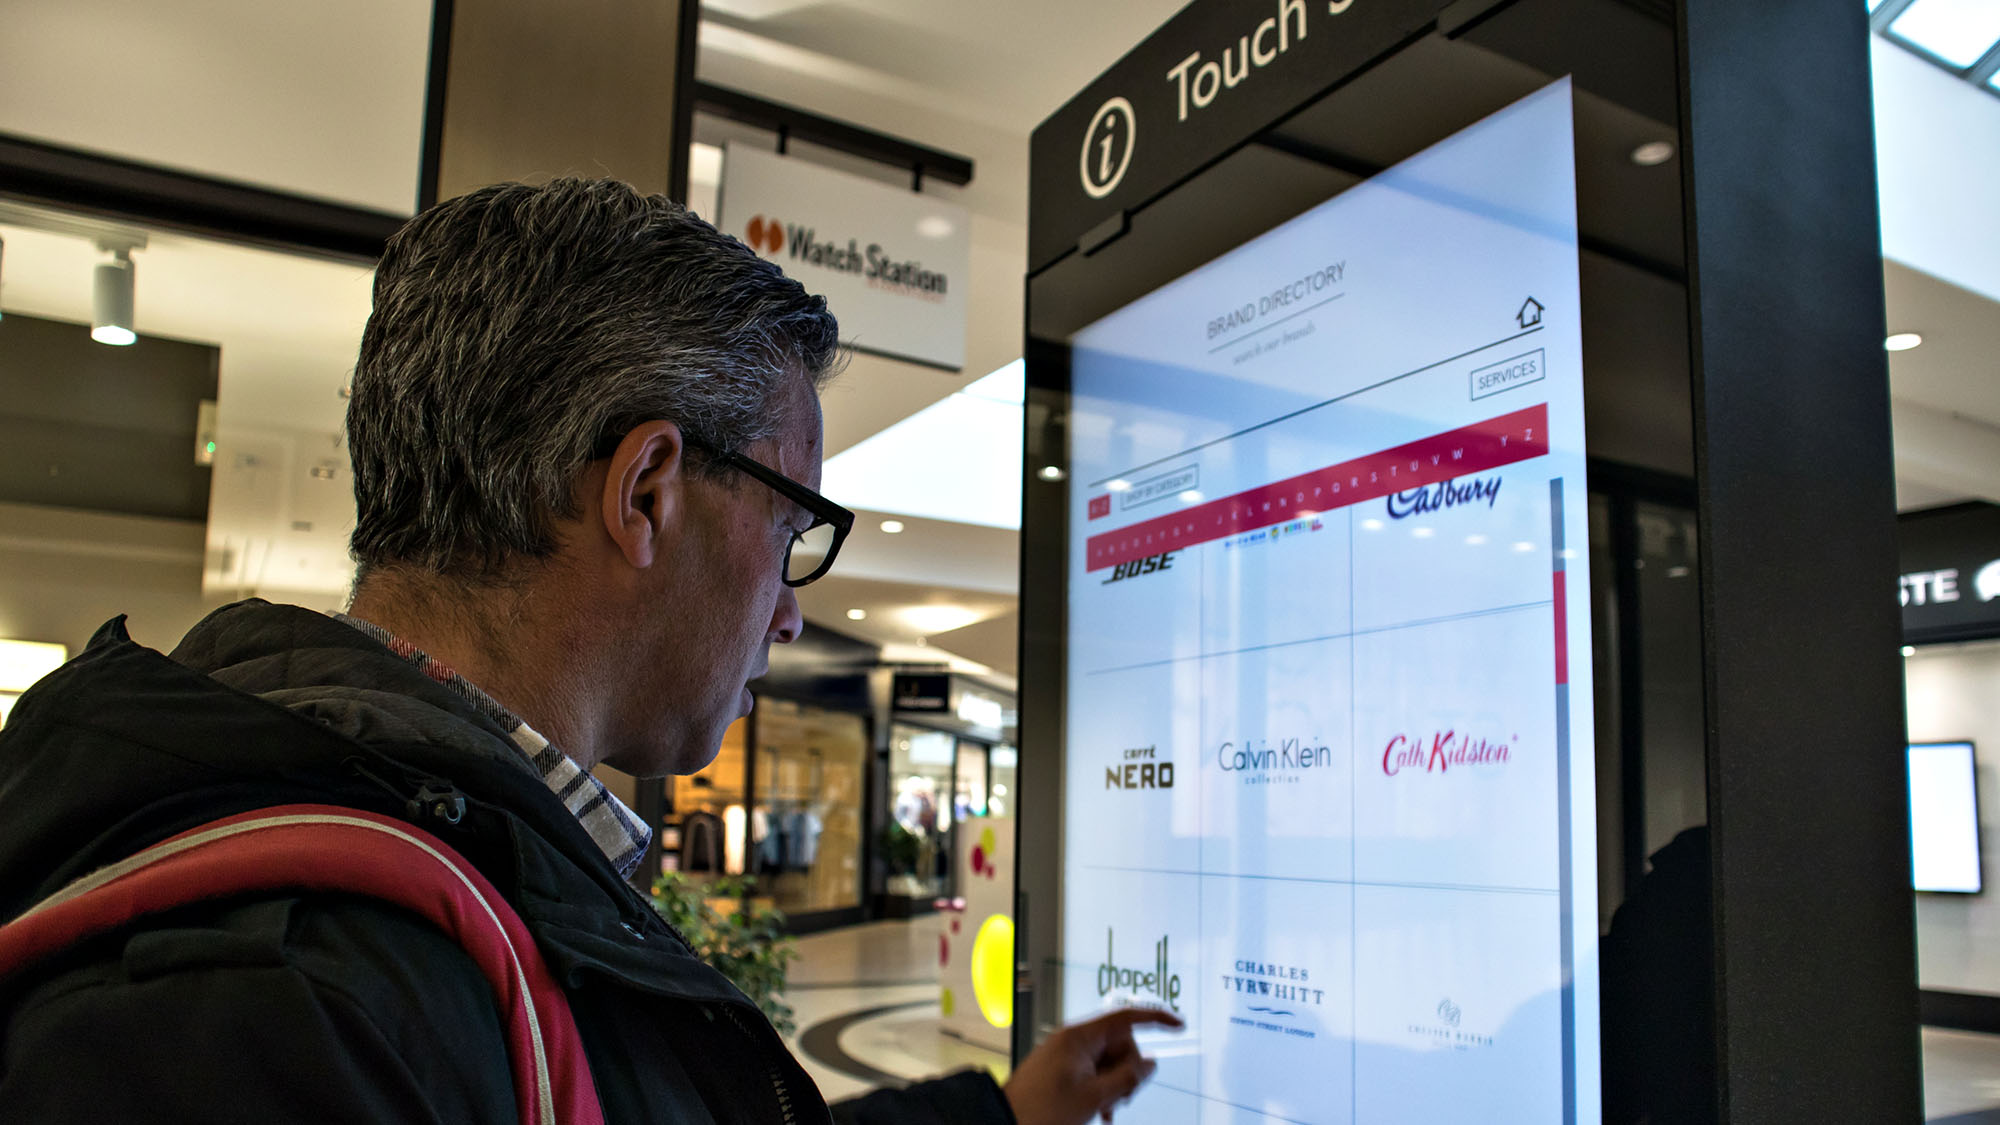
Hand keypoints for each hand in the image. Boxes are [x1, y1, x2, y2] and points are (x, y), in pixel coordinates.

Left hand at [1003, 1007, 1183, 1124]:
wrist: (1005, 1120)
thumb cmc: (1043, 1109)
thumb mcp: (1094, 1096)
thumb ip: (1127, 1078)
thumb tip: (1151, 1063)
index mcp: (1080, 1037)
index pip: (1126, 1017)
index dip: (1155, 1018)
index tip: (1178, 1025)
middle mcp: (1074, 1040)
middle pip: (1120, 1045)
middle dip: (1128, 1072)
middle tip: (1122, 1099)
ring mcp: (1067, 1053)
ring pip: (1108, 1062)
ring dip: (1115, 1085)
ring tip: (1107, 1111)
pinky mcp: (1062, 1067)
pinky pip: (1093, 1071)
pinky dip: (1102, 1088)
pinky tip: (1100, 1110)